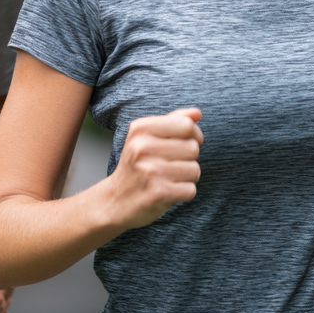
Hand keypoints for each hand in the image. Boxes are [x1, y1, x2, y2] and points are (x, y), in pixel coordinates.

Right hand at [106, 108, 202, 229]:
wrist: (116, 200)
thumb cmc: (137, 165)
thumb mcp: (147, 137)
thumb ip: (173, 121)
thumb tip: (197, 113)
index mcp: (140, 129)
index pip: (186, 125)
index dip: (194, 134)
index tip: (185, 143)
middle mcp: (143, 147)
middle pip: (193, 148)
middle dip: (189, 158)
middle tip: (171, 165)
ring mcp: (150, 171)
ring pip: (194, 170)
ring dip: (188, 177)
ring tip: (169, 178)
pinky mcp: (158, 193)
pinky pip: (190, 190)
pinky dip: (184, 192)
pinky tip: (169, 191)